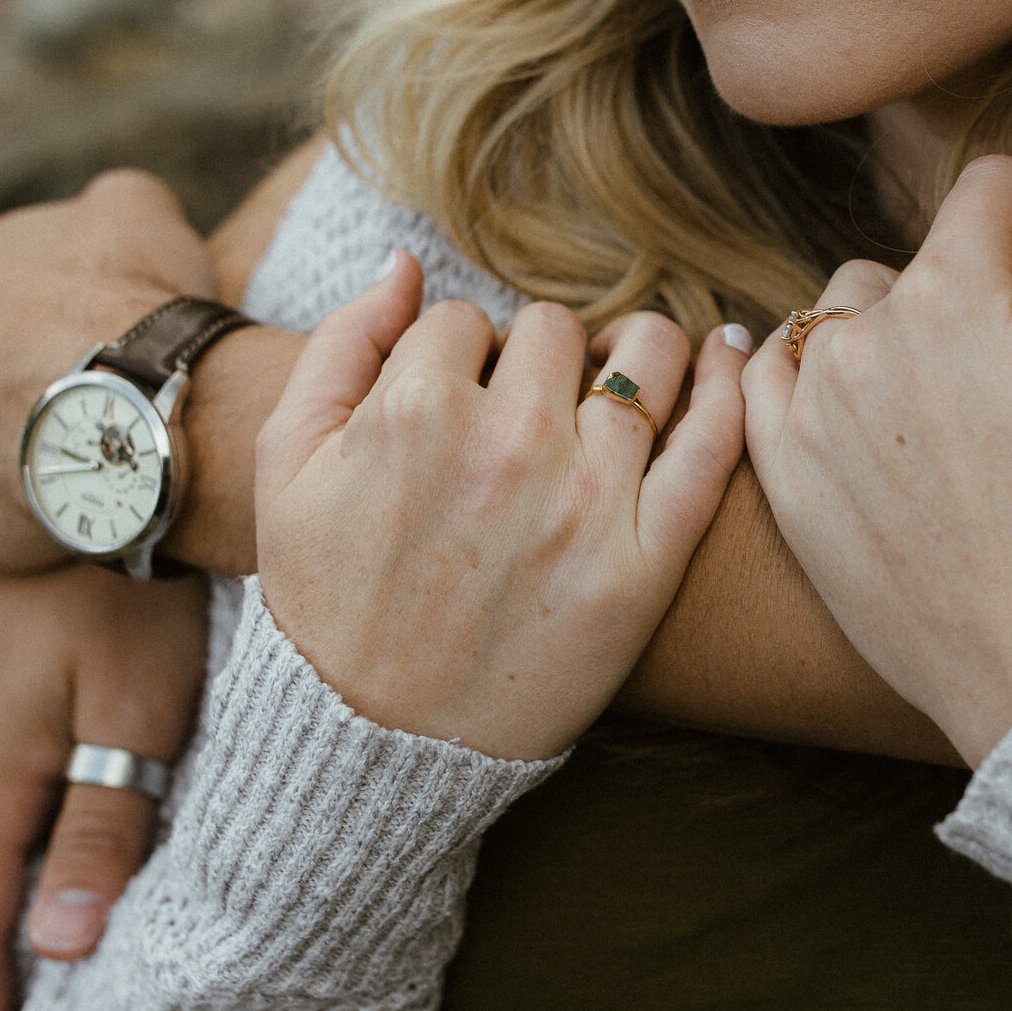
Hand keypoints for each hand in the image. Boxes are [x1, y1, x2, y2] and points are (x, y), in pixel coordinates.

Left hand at [0, 171, 214, 572]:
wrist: (136, 414)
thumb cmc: (135, 305)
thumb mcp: (138, 213)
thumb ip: (105, 206)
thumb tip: (103, 220)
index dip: (39, 307)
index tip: (89, 327)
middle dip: (13, 382)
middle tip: (89, 397)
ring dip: (11, 446)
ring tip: (86, 457)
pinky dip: (8, 511)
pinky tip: (65, 501)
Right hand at [0, 561, 207, 1010]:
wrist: (112, 472)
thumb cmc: (140, 592)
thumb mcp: (136, 715)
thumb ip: (103, 827)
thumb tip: (60, 947)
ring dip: (12, 915)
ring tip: (43, 981)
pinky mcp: (25, 686)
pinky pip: (17, 798)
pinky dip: (31, 855)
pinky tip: (63, 870)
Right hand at [255, 257, 749, 759]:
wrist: (375, 746)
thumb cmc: (325, 603)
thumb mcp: (285, 466)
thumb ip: (341, 345)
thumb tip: (405, 264)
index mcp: (414, 411)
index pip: (466, 321)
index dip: (462, 357)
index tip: (462, 405)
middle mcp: (507, 445)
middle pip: (556, 330)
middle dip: (541, 355)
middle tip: (534, 403)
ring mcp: (585, 503)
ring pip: (645, 356)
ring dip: (636, 349)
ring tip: (623, 374)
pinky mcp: (644, 564)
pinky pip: (710, 446)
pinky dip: (726, 386)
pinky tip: (726, 353)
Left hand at [745, 69, 1011, 766]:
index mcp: (950, 301)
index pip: (990, 192)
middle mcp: (857, 351)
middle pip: (912, 261)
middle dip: (970, 284)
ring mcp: (810, 427)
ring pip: (840, 322)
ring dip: (893, 334)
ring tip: (963, 397)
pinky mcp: (789, 496)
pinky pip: (771, 392)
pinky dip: (808, 381)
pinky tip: (852, 397)